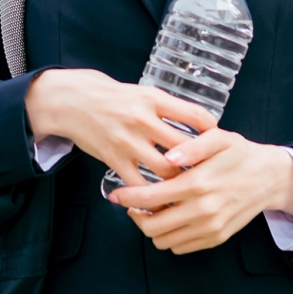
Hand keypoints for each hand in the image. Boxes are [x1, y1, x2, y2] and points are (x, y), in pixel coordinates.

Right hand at [24, 68, 216, 187]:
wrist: (72, 101)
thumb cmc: (112, 96)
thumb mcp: (142, 93)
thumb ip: (167, 108)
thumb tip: (198, 122)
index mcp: (154, 99)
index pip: (195, 115)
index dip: (212, 131)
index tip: (220, 141)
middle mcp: (143, 120)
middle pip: (185, 146)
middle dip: (201, 160)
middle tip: (212, 171)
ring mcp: (128, 142)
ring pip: (166, 168)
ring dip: (180, 180)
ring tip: (191, 187)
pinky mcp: (114, 160)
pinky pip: (140, 185)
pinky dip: (153, 196)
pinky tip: (162, 201)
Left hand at [106, 129, 292, 254]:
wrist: (270, 178)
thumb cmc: (240, 154)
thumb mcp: (219, 138)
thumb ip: (192, 146)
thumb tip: (168, 158)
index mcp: (197, 184)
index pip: (149, 198)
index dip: (127, 198)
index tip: (116, 195)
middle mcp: (202, 210)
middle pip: (151, 227)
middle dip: (136, 217)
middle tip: (134, 205)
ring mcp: (210, 227)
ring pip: (164, 241)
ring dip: (152, 229)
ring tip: (154, 212)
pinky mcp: (216, 238)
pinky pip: (181, 247)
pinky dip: (171, 237)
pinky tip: (173, 218)